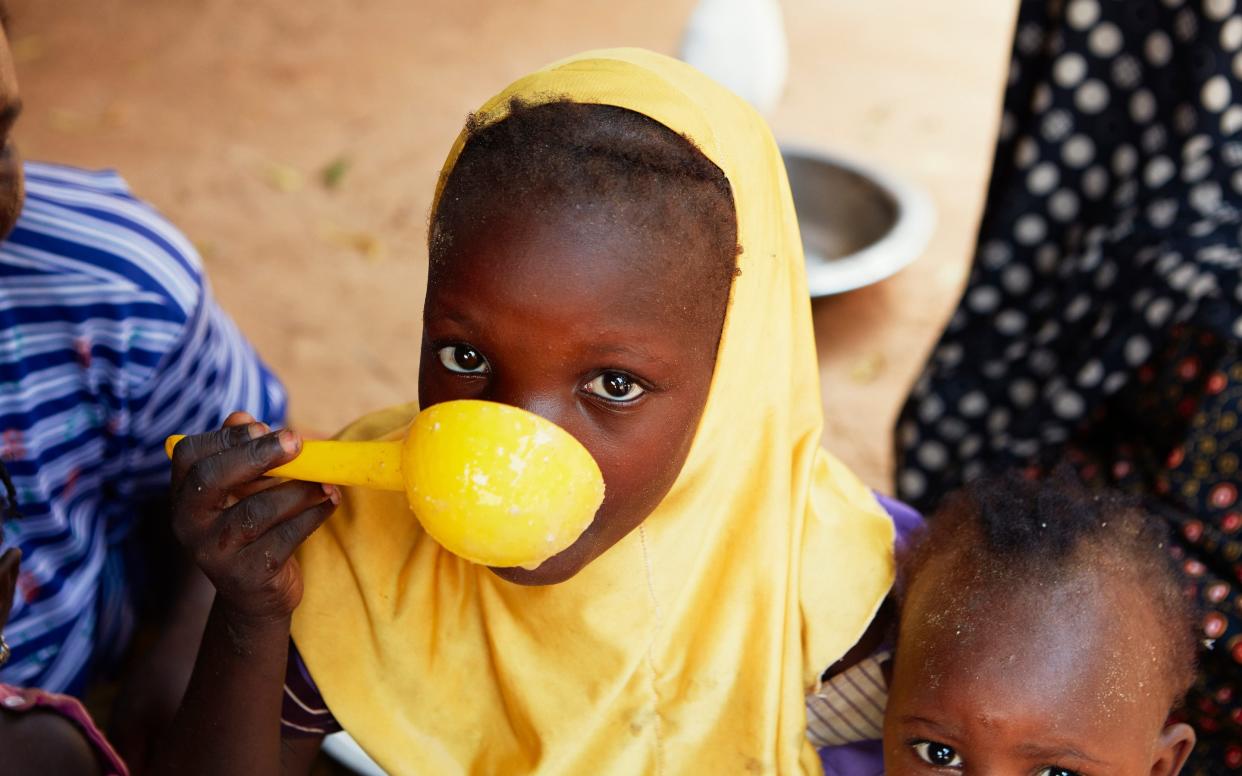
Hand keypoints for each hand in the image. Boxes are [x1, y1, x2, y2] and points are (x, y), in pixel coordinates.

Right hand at [170, 412, 338, 625]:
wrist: (256, 595)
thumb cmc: (251, 528)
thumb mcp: (242, 490)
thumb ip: (241, 453)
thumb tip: (243, 417)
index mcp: (185, 498)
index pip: (189, 455)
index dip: (226, 437)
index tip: (264, 427)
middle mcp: (189, 526)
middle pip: (212, 479)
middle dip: (258, 455)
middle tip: (297, 441)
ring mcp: (216, 553)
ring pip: (257, 510)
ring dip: (299, 489)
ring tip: (326, 480)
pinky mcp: (248, 575)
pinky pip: (286, 537)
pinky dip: (313, 515)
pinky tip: (330, 501)